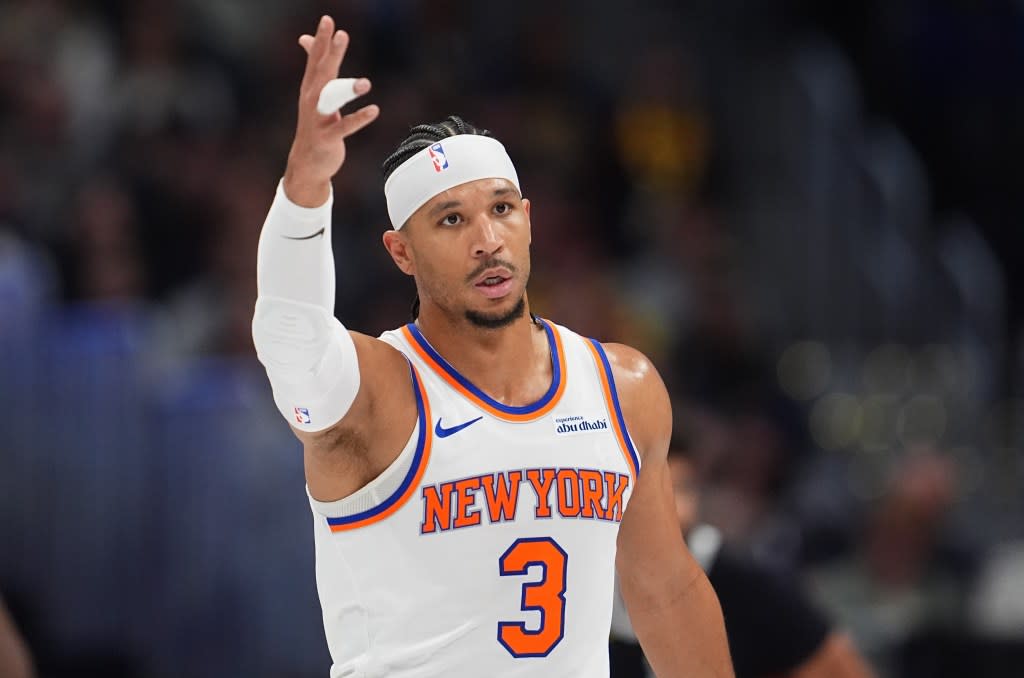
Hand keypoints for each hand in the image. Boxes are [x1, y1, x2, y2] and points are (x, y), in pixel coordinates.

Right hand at [284, 15, 378, 206]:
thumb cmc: (315, 124)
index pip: (316, 59)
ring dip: (348, 90)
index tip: (328, 20)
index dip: (322, 40)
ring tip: (366, 82)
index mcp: (311, 87)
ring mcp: (318, 119)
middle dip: (331, 53)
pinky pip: (344, 127)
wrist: (307, 163)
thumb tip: (304, 38)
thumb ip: (314, 65)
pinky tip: (374, 110)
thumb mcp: (313, 93)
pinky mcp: (327, 138)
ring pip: (332, 100)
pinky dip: (359, 119)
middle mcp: (312, 100)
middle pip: (323, 72)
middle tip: (341, 34)